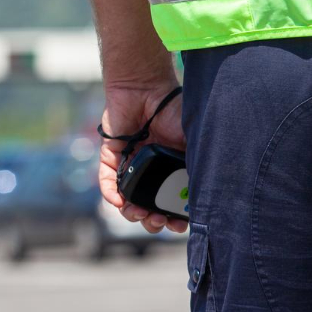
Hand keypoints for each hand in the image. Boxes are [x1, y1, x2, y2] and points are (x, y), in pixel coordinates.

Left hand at [98, 82, 186, 234]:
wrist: (146, 86)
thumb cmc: (175, 110)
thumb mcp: (193, 141)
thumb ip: (195, 165)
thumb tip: (204, 195)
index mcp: (173, 167)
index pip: (174, 199)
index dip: (176, 216)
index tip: (179, 225)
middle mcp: (152, 168)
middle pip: (150, 204)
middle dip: (154, 219)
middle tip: (158, 222)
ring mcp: (131, 163)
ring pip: (127, 198)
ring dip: (132, 212)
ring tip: (138, 215)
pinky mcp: (111, 154)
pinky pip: (107, 179)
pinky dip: (111, 193)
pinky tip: (118, 202)